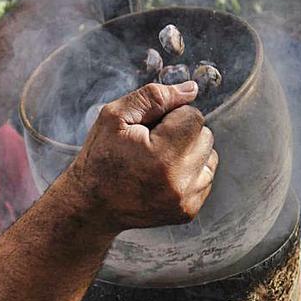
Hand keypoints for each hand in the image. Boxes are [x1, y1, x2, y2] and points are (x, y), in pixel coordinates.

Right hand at [61, 81, 217, 233]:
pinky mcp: (188, 211)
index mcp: (162, 157)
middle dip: (181, 133)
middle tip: (151, 145)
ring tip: (157, 161)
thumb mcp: (114, 117)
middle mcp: (179, 183)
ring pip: (209, 157)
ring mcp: (185, 201)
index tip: (150, 129)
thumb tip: (191, 89)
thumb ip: (154, 97)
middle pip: (205, 136)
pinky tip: (162, 176)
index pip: (194, 117)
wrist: (91, 206)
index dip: (171, 115)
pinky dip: (188, 173)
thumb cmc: (99, 158)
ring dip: (188, 153)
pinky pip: (205, 178)